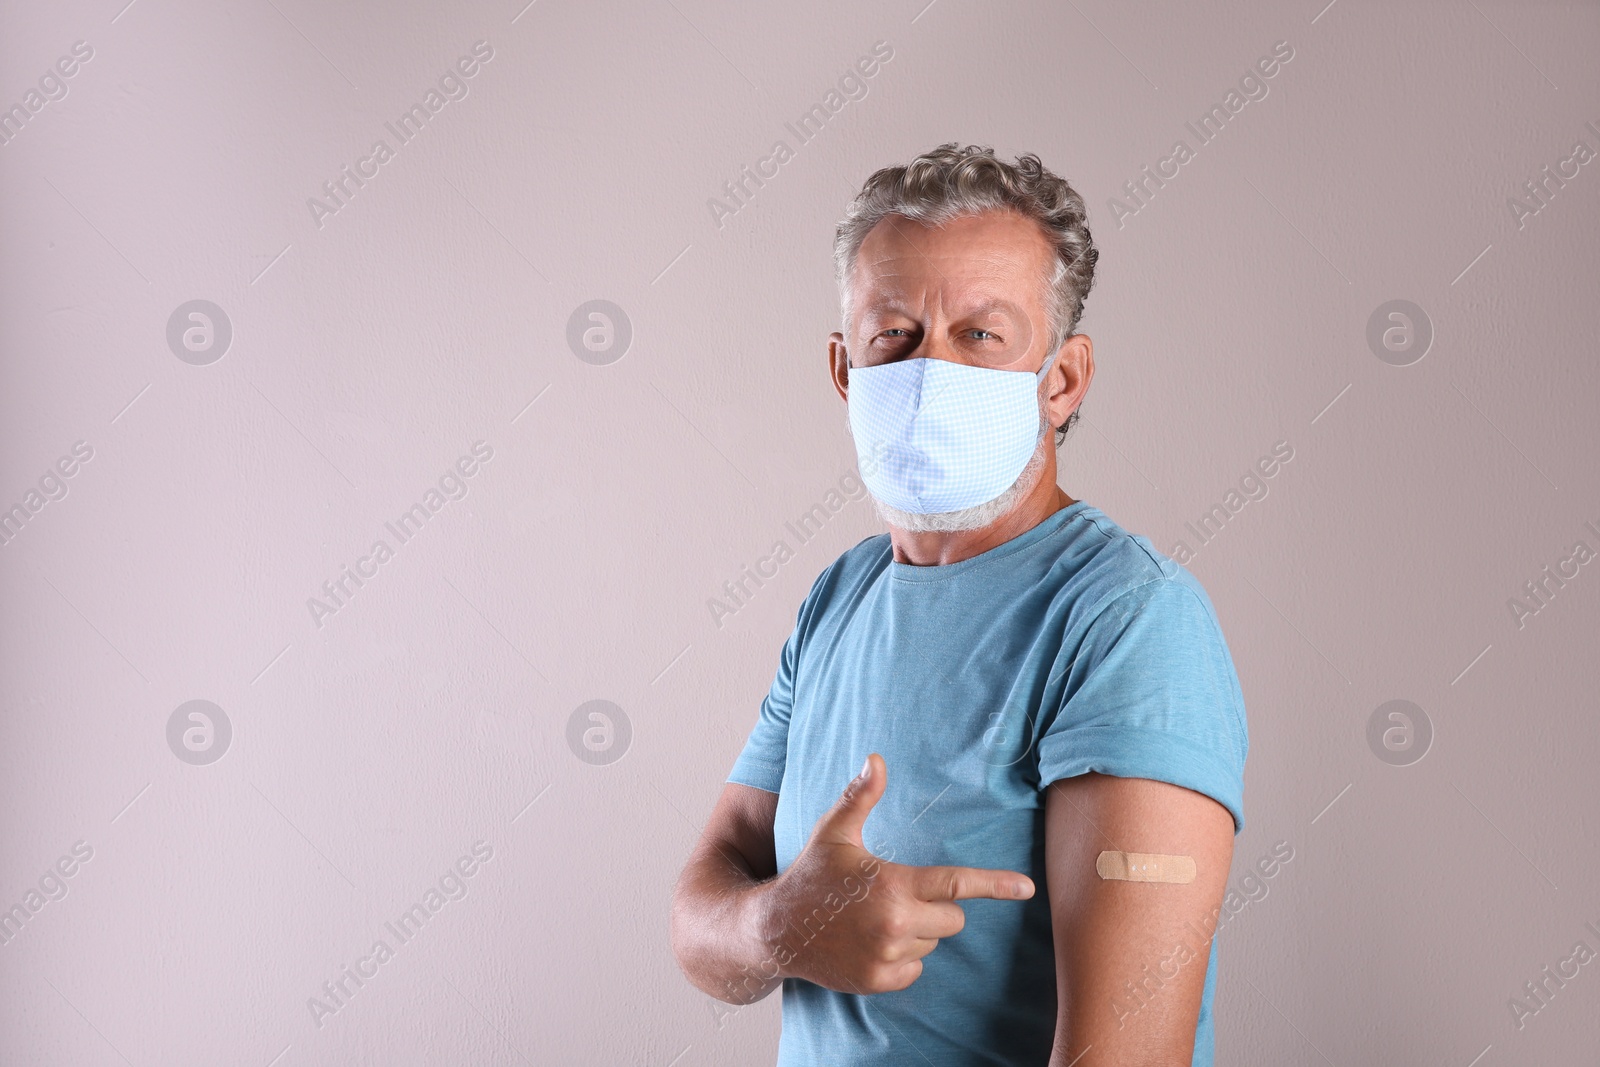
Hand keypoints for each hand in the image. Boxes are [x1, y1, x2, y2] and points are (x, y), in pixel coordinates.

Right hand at [759, 753, 1034, 994]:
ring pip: (932, 945)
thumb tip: (877, 759)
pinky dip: (903, 959)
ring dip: (917, 932)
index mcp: (892, 885)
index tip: (1027, 888)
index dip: (996, 884)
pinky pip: (915, 971)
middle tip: (898, 894)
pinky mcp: (876, 982)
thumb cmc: (809, 874)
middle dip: (937, 906)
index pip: (955, 884)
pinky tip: (872, 942)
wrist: (775, 931)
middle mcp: (894, 924)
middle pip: (952, 918)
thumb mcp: (833, 832)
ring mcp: (886, 957)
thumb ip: (860, 797)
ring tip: (876, 918)